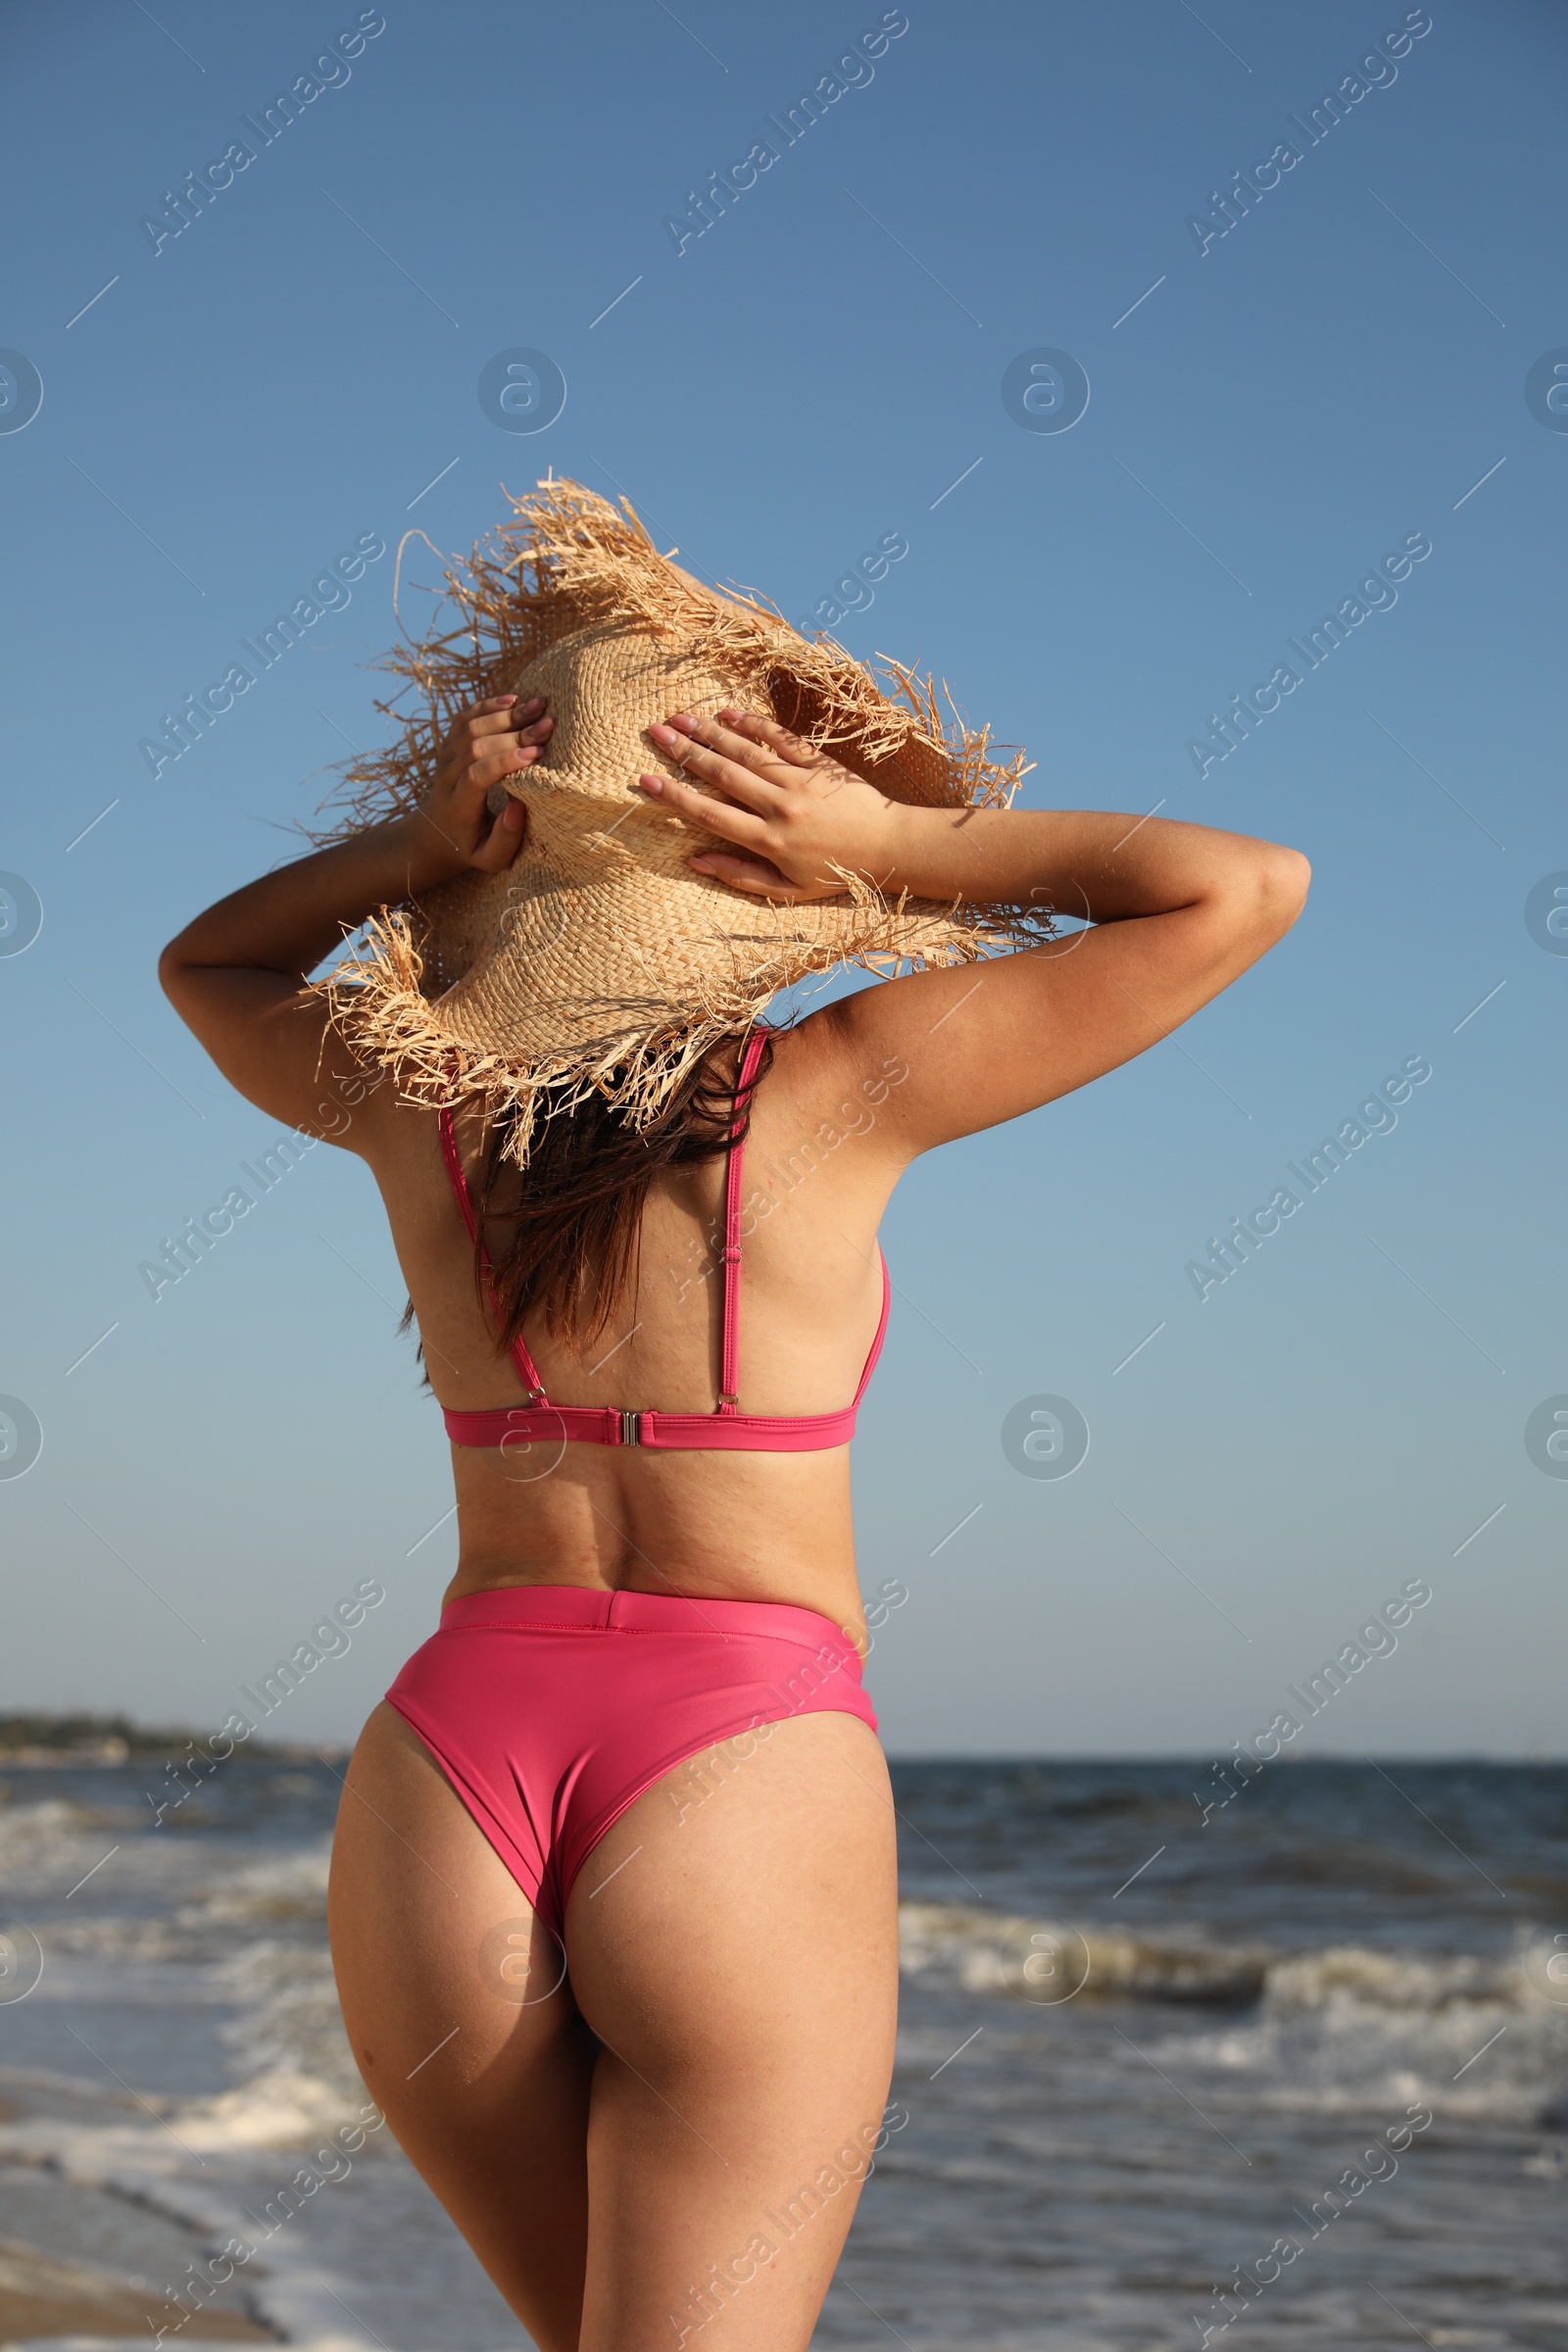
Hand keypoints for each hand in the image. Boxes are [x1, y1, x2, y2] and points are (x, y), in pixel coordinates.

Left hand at [410, 695, 553, 878]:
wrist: (437, 833)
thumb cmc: (472, 847)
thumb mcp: (490, 859)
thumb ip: (505, 838)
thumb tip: (518, 806)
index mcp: (457, 805)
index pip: (477, 774)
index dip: (506, 761)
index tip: (538, 754)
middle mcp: (446, 776)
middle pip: (476, 744)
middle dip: (515, 733)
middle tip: (550, 724)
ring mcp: (445, 756)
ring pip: (471, 726)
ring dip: (507, 714)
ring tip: (540, 704)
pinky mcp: (449, 744)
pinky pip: (466, 717)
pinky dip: (490, 705)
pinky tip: (515, 698)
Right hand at [638, 708, 900, 902]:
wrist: (890, 846)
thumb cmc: (836, 873)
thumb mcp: (788, 890)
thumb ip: (740, 876)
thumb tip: (694, 859)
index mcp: (769, 840)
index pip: (711, 814)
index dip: (675, 797)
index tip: (646, 780)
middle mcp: (780, 807)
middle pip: (722, 774)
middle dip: (684, 752)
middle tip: (654, 732)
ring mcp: (799, 781)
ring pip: (746, 751)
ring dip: (710, 732)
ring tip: (679, 717)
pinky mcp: (818, 763)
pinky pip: (780, 739)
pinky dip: (754, 724)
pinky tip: (728, 713)